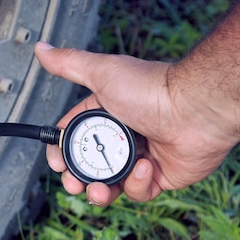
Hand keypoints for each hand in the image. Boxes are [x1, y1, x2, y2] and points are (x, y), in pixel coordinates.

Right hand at [34, 42, 239, 205]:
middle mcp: (122, 137)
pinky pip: (139, 191)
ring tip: (99, 190)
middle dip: (77, 179)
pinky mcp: (161, 177)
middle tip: (72, 184)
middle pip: (90, 166)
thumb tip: (41, 48)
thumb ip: (69, 64)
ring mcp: (141, 158)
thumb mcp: (102, 73)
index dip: (61, 153)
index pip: (74, 138)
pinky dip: (137, 184)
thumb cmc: (153, 89)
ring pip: (111, 185)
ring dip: (100, 192)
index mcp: (106, 115)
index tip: (55, 163)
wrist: (197, 109)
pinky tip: (145, 169)